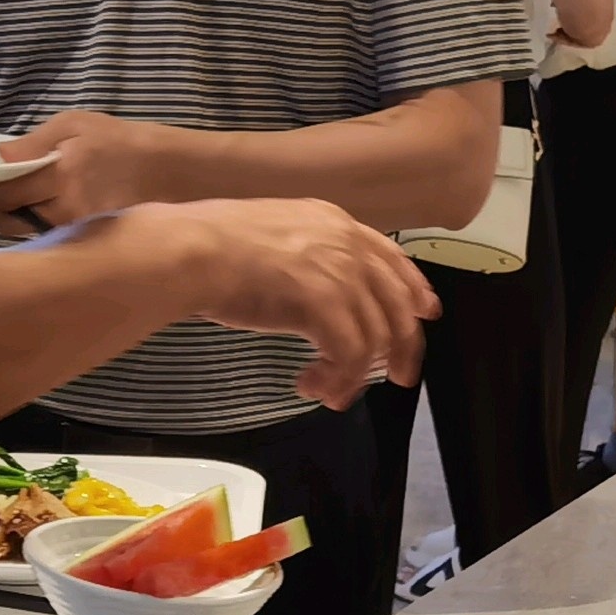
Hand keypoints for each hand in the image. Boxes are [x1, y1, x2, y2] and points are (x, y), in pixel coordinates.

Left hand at [0, 110, 171, 235]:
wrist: (164, 171)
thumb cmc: (117, 141)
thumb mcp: (73, 124)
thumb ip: (31, 143)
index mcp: (60, 176)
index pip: (2, 194)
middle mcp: (64, 210)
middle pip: (8, 221)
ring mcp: (74, 230)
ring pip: (25, 232)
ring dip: (11, 218)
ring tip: (16, 198)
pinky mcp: (83, 242)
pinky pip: (45, 237)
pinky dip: (34, 224)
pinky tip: (39, 208)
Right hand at [145, 202, 438, 408]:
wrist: (190, 251)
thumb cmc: (210, 246)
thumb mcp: (272, 238)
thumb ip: (304, 257)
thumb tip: (314, 294)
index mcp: (333, 221)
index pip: (391, 257)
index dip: (414, 289)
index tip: (425, 315)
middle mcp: (346, 241)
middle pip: (397, 302)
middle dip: (403, 347)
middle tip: (398, 379)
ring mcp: (339, 269)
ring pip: (376, 335)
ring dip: (356, 374)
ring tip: (331, 393)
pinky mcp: (325, 301)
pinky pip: (351, 353)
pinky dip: (338, 378)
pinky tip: (313, 386)